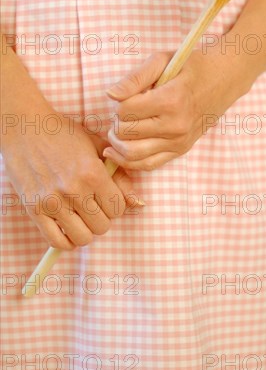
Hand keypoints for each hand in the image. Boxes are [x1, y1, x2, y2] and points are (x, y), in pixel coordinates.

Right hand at [2, 112, 144, 249]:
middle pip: (102, 226)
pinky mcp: (33, 209)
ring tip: (79, 217)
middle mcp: (74, 189)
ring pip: (82, 237)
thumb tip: (135, 202)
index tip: (106, 197)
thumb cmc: (64, 135)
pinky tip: (67, 228)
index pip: (118, 209)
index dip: (115, 205)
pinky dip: (65, 241)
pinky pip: (56, 241)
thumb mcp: (97, 146)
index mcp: (93, 173)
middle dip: (101, 217)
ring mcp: (52, 201)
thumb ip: (119, 175)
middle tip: (91, 205)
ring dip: (84, 230)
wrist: (25, 128)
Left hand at [103, 48, 250, 170]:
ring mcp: (179, 141)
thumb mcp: (161, 61)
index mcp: (171, 101)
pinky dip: (128, 161)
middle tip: (122, 113)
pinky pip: (148, 165)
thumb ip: (134, 78)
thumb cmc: (191, 66)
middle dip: (116, 123)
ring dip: (117, 144)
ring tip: (117, 132)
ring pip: (133, 154)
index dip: (119, 103)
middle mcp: (175, 126)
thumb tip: (110, 95)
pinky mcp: (181, 150)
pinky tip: (117, 152)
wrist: (225, 78)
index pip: (125, 111)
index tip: (127, 96)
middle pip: (126, 133)